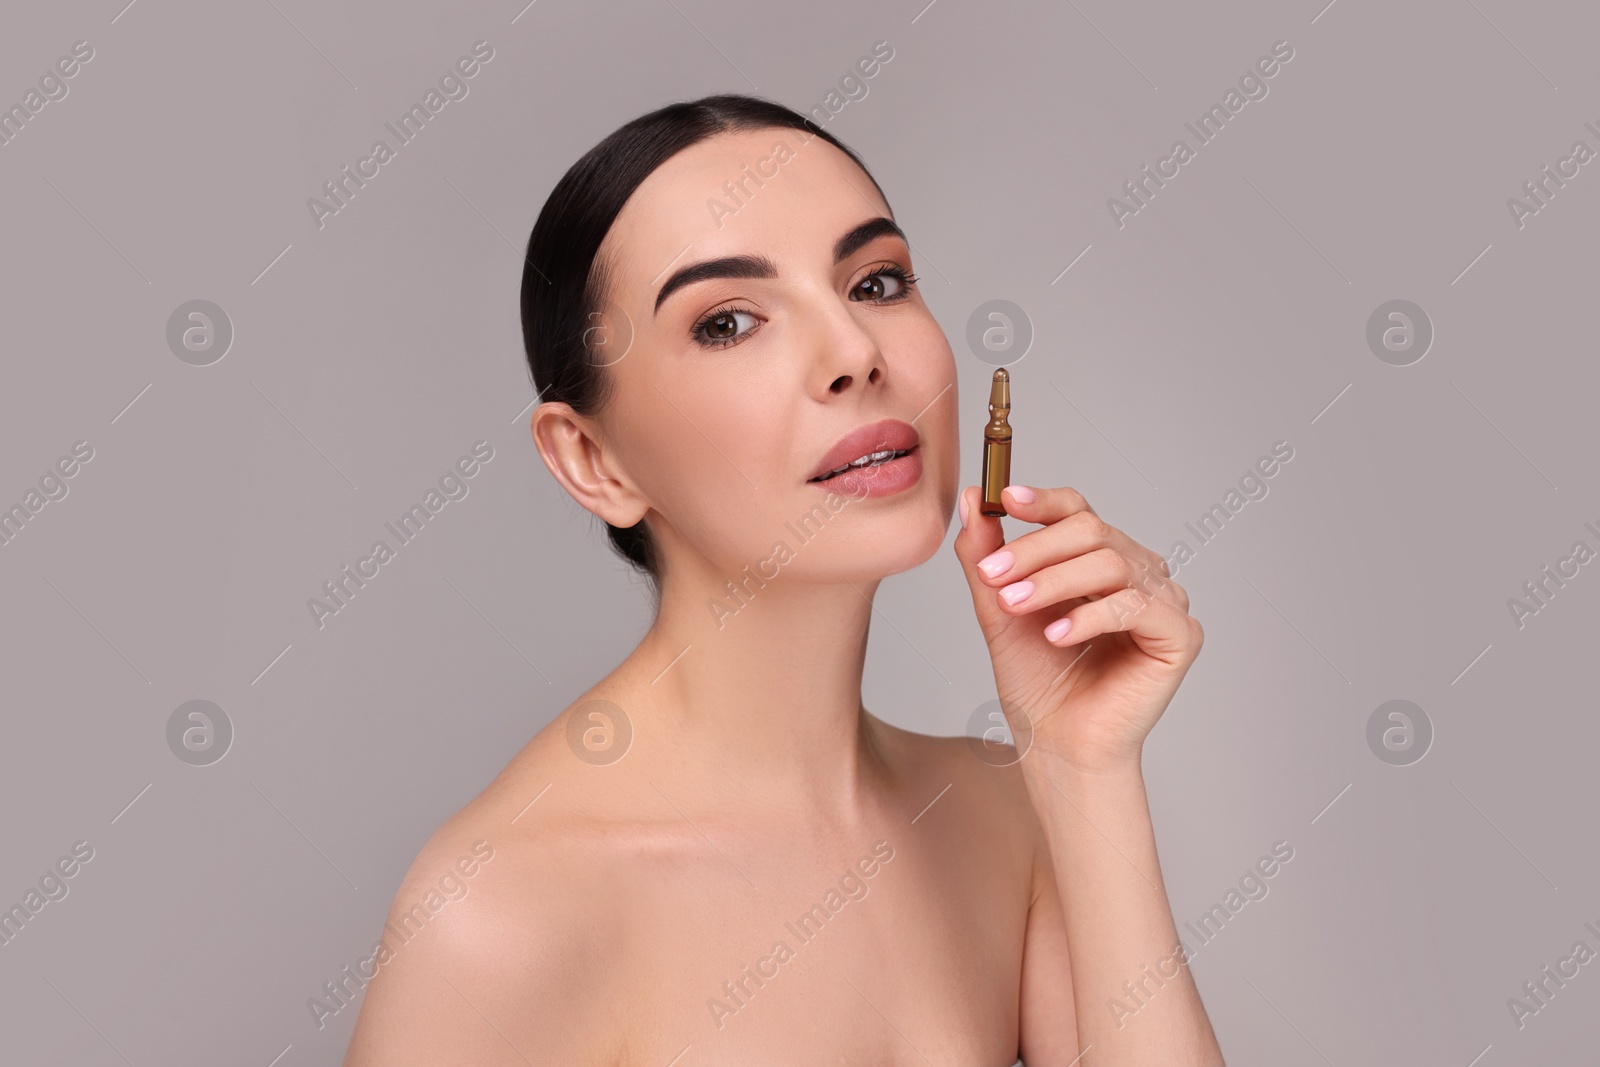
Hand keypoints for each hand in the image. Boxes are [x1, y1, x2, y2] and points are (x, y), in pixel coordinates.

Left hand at [954, 483, 1203, 775]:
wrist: (1055, 746)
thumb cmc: (1036, 682)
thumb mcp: (1000, 609)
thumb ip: (988, 555)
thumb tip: (973, 498)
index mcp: (1099, 559)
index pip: (1077, 512)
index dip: (1043, 501)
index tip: (1003, 499)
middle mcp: (1137, 573)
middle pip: (1092, 531)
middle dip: (1035, 550)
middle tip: (993, 574)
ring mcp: (1162, 601)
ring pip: (1111, 563)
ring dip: (1055, 581)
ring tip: (1015, 605)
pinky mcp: (1180, 636)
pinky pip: (1137, 607)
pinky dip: (1091, 616)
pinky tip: (1056, 636)